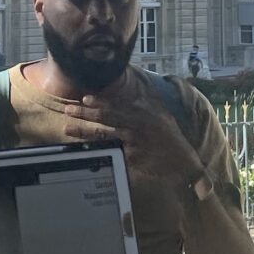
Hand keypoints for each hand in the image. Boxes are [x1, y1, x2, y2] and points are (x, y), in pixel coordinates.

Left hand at [64, 89, 202, 189]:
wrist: (186, 163)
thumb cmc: (170, 138)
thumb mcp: (160, 115)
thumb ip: (145, 103)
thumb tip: (132, 90)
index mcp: (142, 113)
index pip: (117, 106)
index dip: (100, 102)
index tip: (84, 99)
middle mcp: (137, 126)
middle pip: (107, 118)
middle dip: (85, 114)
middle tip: (68, 110)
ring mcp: (135, 143)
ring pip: (105, 136)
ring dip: (84, 132)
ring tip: (68, 128)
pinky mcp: (133, 159)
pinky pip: (112, 155)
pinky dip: (97, 153)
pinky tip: (83, 152)